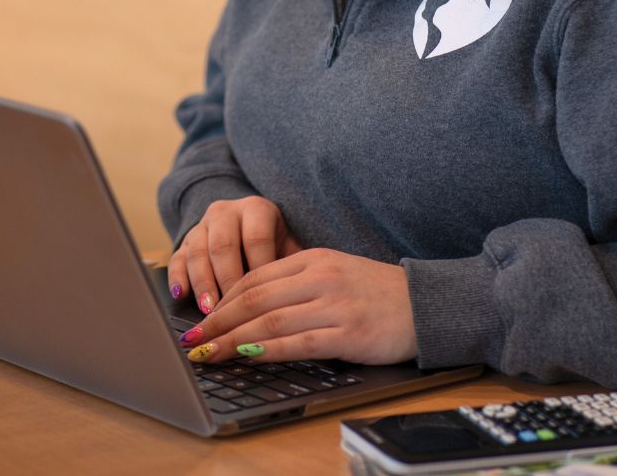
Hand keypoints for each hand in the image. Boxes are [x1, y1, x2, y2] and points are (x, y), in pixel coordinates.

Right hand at [168, 196, 302, 313]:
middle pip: (223, 246)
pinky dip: (177, 278)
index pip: (256, 238)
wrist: (251, 227)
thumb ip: (292, 269)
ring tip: (209, 312)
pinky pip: (177, 258)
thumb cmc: (277, 246)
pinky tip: (180, 296)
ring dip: (202, 284)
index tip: (263, 300)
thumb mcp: (290, 249)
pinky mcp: (185, 241)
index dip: (258, 270)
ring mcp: (202, 226)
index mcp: (257, 209)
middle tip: (231, 310)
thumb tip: (294, 302)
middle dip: (226, 280)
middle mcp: (226, 212)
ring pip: (197, 252)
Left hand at [180, 248, 417, 366]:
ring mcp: (333, 304)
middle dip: (217, 323)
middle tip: (192, 341)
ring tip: (209, 355)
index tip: (200, 321)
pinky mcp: (347, 332)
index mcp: (312, 259)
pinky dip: (268, 350)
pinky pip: (298, 342)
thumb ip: (296, 284)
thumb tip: (250, 308)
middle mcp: (319, 277)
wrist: (424, 304)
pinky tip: (247, 357)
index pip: (255, 279)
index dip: (222, 302)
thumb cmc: (375, 293)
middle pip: (254, 299)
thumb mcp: (333, 273)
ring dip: (232, 340)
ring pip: (270, 321)